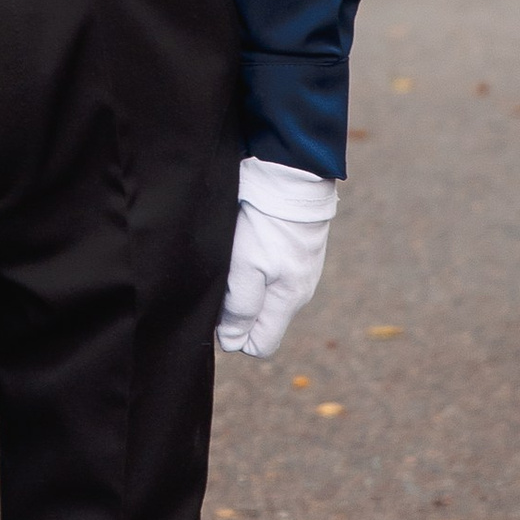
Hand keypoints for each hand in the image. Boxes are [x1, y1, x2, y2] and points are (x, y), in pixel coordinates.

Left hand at [216, 158, 338, 361]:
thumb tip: (233, 341)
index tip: (220, 309)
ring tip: (233, 255)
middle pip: (260, 320)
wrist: (291, 174)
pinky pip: (269, 269)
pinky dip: (253, 262)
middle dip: (237, 309)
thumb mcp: (248, 268)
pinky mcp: (293, 246)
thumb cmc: (266, 223)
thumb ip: (242, 308)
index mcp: (289, 300)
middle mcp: (298, 290)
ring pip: (262, 294)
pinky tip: (244, 239)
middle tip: (222, 278)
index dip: (235, 334)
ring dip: (243, 283)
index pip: (261, 345)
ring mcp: (299, 267)